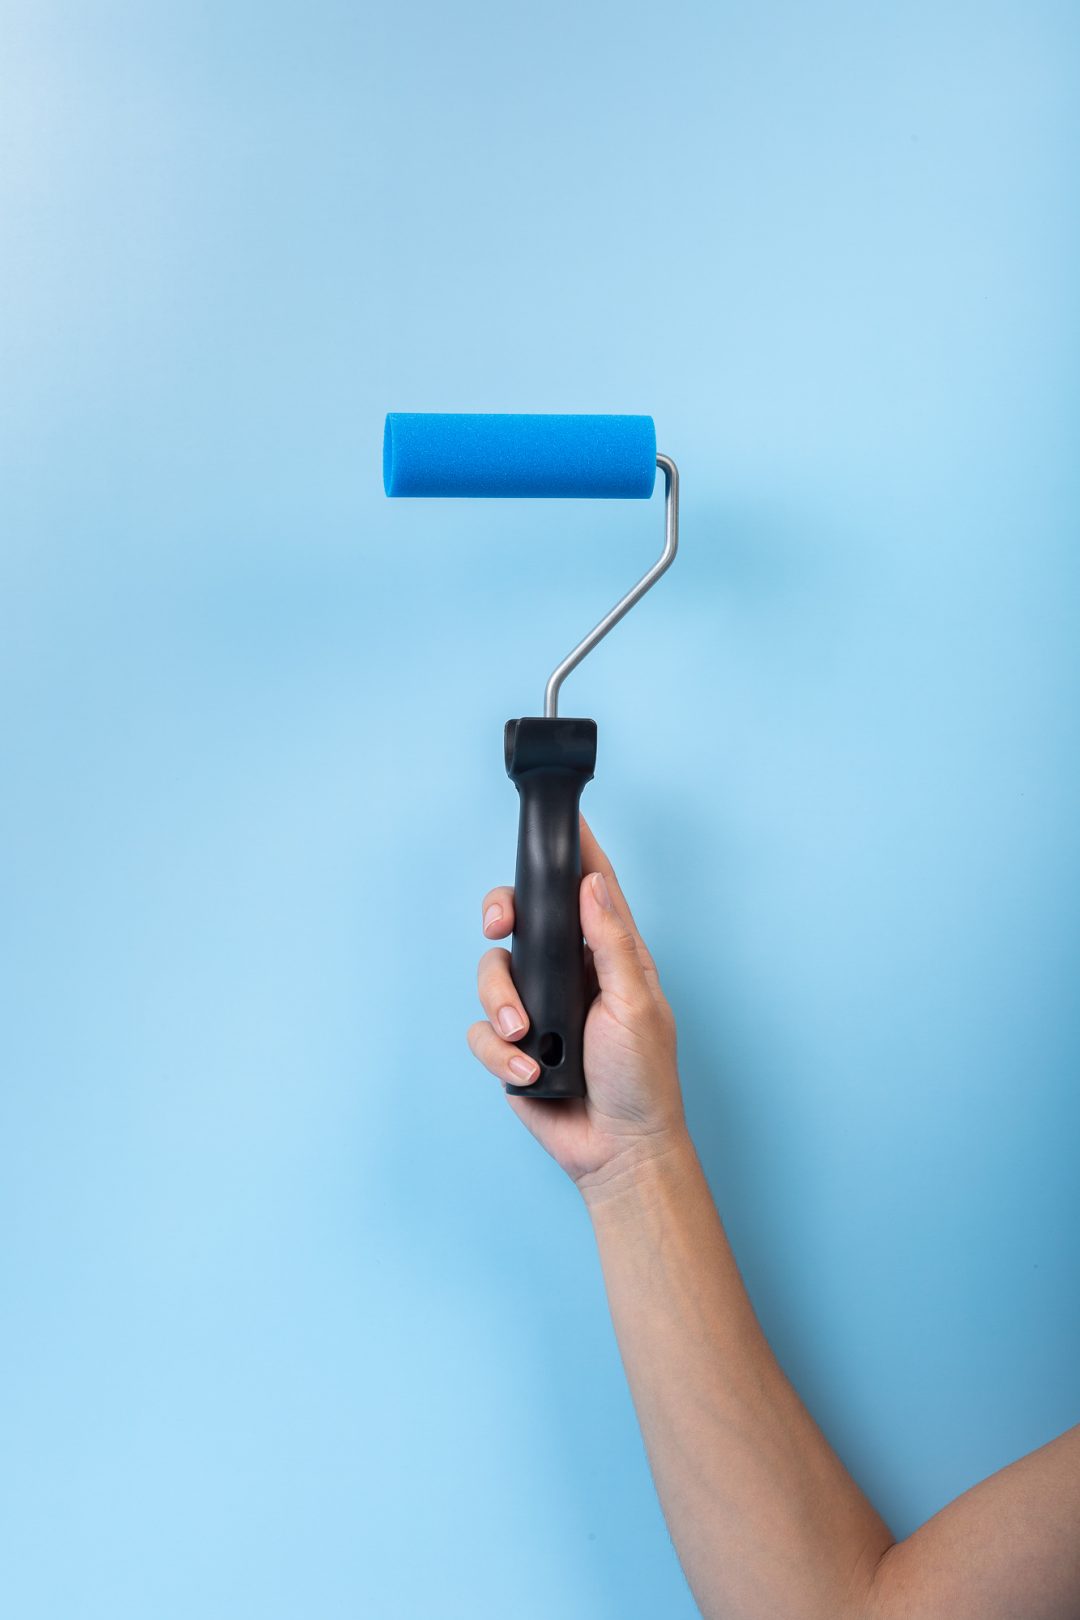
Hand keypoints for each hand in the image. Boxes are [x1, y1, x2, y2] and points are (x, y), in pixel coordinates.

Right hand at [466, 814, 687, 1197]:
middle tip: (498, 923)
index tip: (559, 818)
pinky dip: (499, 1051)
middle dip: (501, 912)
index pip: (589, 890)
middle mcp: (569, 973)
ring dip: (500, 1003)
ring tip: (526, 1035)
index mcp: (608, 955)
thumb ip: (610, 942)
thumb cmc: (642, 1079)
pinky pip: (481, 1031)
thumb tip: (591, 883)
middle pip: (522, 919)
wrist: (618, 1150)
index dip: (572, 852)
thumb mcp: (635, 1004)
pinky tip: (529, 1072)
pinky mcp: (514, 1047)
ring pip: (492, 974)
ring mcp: (539, 1008)